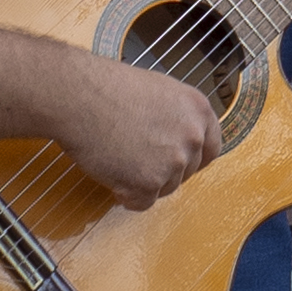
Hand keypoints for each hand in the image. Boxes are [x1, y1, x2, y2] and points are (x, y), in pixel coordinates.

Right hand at [47, 50, 225, 208]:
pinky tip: (113, 174)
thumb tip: (178, 141)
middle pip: (187, 172)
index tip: (178, 162)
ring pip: (164, 188)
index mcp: (199, 110)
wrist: (80, 96)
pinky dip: (126, 195)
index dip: (193, 158)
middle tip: (137, 159)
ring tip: (119, 158)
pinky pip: (142, 202)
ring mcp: (173, 162)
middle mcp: (193, 136)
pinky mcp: (149, 183)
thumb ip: (178, 118)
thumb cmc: (109, 89)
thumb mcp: (160, 92)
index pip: (212, 148)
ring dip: (143, 182)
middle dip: (164, 170)